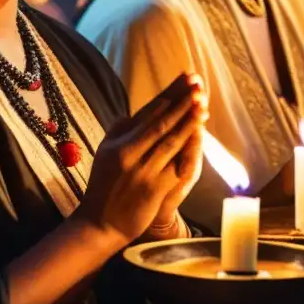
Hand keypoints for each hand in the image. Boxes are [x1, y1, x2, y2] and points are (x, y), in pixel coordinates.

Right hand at [75, 74, 206, 245]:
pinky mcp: (154, 189)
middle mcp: (130, 153)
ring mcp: (143, 171)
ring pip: (170, 141)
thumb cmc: (103, 185)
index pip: (148, 112)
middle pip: (161, 122)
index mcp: (119, 142)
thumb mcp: (104, 153)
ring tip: (202, 103)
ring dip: (187, 121)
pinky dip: (188, 149)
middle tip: (197, 84)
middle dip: (181, 102)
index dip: (168, 95)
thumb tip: (133, 113)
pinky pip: (175, 165)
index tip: (183, 80)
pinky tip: (198, 137)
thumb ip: (118, 131)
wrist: (101, 223)